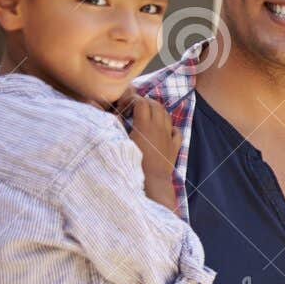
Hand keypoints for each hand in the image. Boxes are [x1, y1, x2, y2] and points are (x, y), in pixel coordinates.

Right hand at [125, 93, 179, 209]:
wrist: (151, 183)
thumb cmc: (132, 163)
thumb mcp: (120, 142)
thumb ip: (116, 126)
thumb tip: (107, 114)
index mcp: (145, 125)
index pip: (142, 102)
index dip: (133, 101)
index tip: (125, 107)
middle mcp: (159, 128)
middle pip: (156, 105)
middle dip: (146, 102)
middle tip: (135, 108)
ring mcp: (169, 137)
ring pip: (167, 115)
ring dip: (158, 112)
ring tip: (147, 116)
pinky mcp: (175, 147)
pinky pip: (176, 131)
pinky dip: (170, 127)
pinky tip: (163, 131)